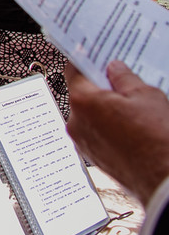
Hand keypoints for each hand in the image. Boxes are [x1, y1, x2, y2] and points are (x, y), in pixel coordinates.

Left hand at [66, 61, 168, 205]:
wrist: (163, 179)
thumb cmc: (156, 140)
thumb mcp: (146, 96)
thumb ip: (124, 78)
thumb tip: (115, 69)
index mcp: (83, 101)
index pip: (74, 70)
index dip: (86, 61)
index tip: (93, 55)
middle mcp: (75, 122)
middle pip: (81, 94)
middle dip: (100, 88)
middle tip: (120, 83)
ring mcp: (82, 142)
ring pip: (89, 115)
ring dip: (104, 109)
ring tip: (131, 110)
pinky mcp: (93, 157)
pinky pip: (95, 133)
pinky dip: (107, 127)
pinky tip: (130, 127)